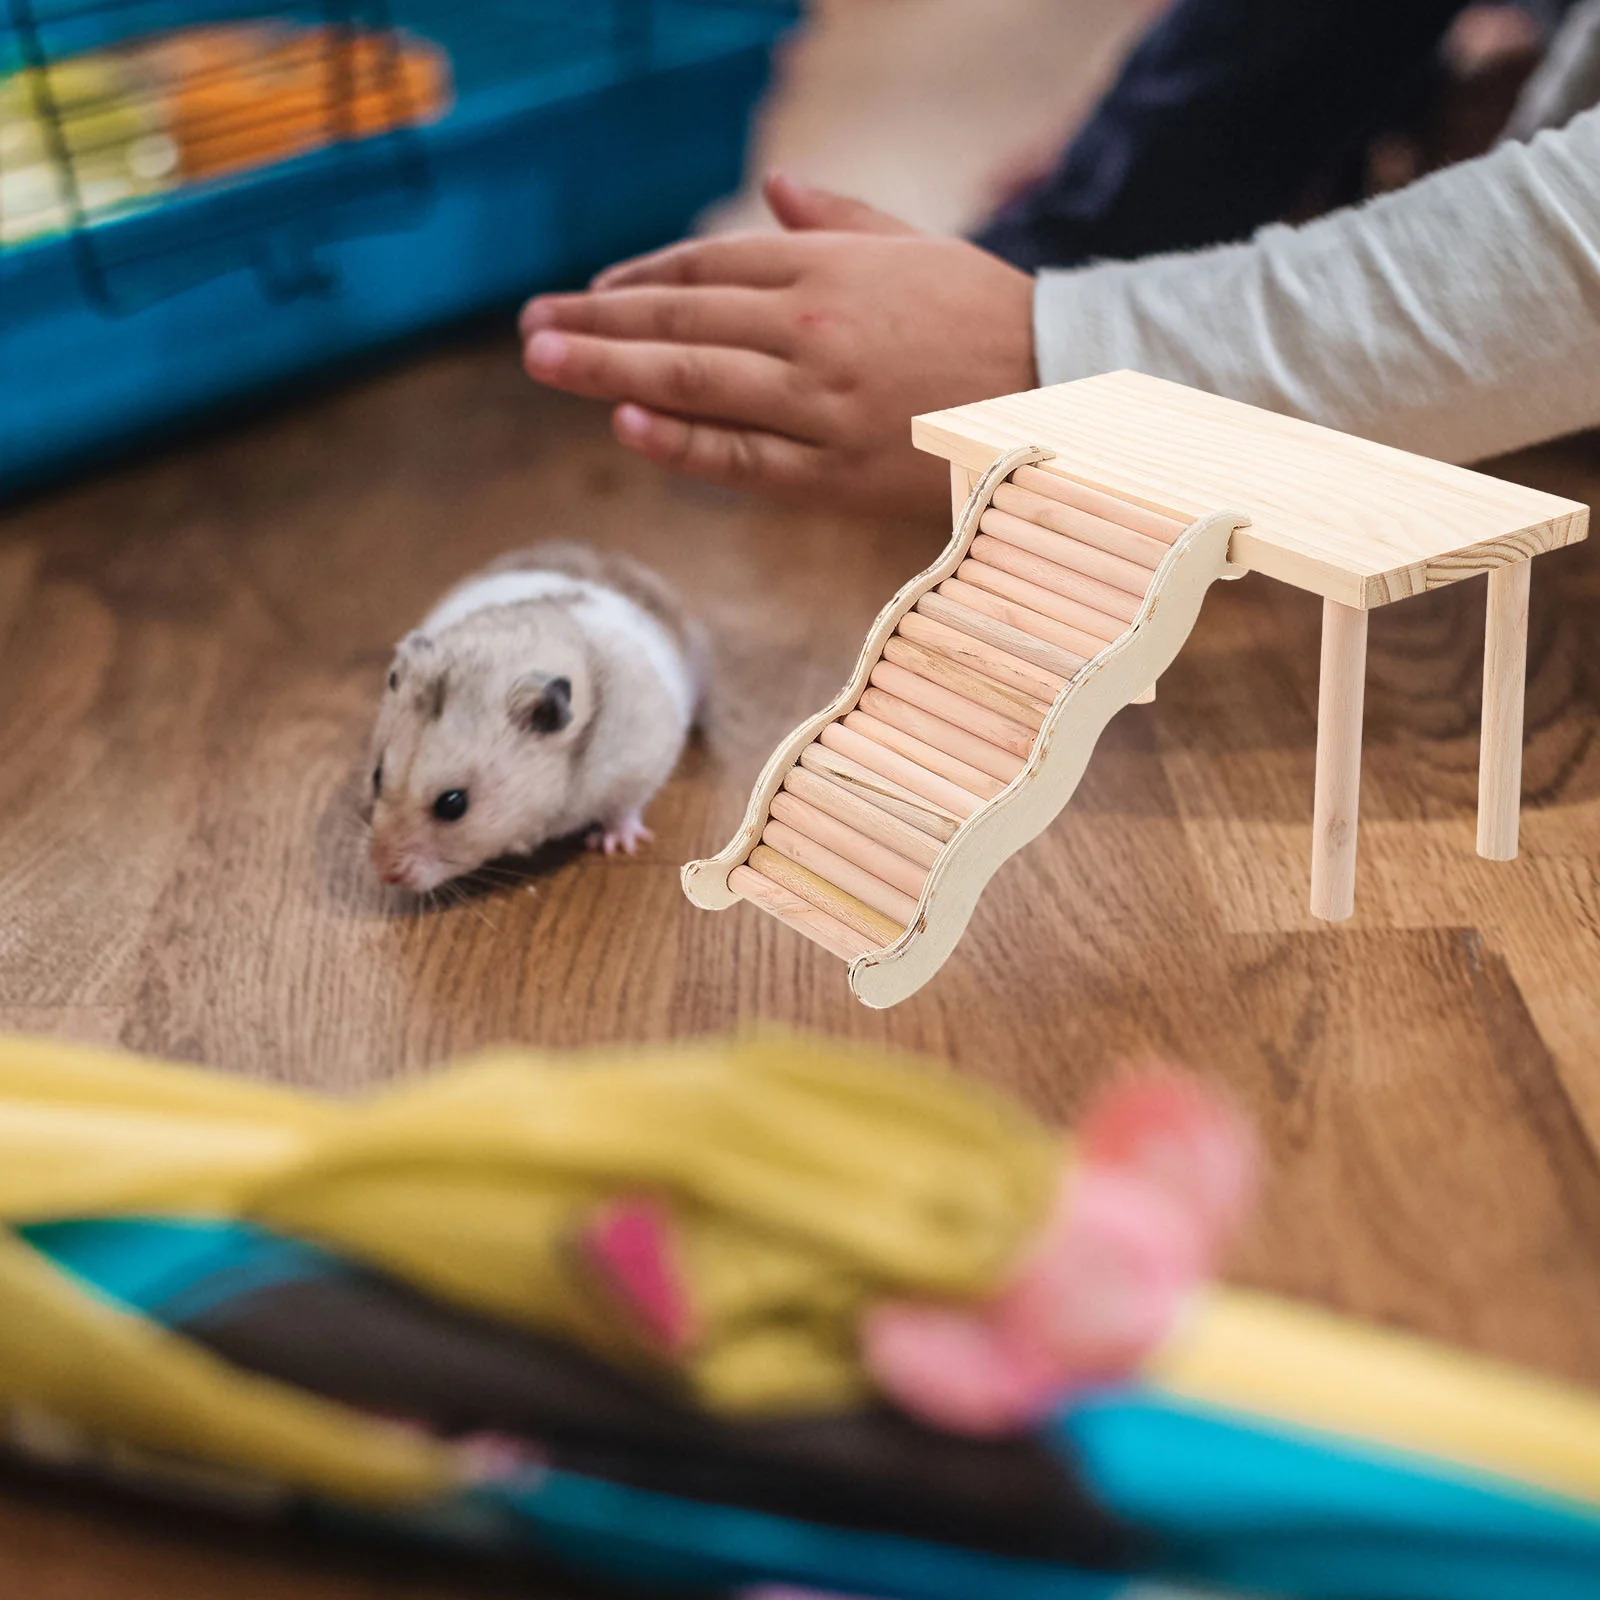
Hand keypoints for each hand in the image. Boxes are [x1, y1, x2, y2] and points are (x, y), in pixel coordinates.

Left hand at [519, 174, 1036, 519]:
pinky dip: (680, 441)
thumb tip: (771, 189)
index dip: (638, 278)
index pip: (706, 266)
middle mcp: (810, 328)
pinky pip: (739, 457)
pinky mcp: (833, 471)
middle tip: (531, 327)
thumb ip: (834, 219)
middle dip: (596, 320)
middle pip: (679, 316)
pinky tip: (626, 423)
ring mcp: (818, 403)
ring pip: (690, 380)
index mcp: (826, 269)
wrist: (1056, 396)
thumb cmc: (983, 317)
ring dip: (607, 369)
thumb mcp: (912, 247)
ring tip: (545, 362)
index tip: (590, 294)